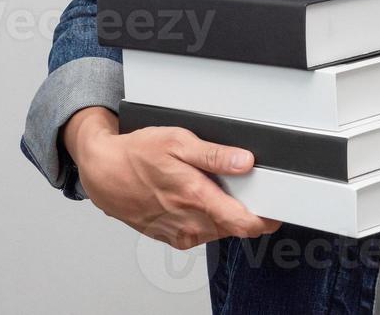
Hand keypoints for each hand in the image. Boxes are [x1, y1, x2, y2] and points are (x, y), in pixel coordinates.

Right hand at [64, 107, 281, 249]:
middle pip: (233, 226)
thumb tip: (245, 162)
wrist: (103, 172)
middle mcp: (188, 221)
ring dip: (223, 214)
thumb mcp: (178, 141)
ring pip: (217, 231)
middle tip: (242, 186)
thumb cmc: (137, 154)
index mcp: (194, 197)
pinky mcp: (170, 237)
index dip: (266, 219)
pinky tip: (194, 198)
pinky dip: (205, 218)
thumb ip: (215, 154)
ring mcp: (179, 232)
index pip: (243, 223)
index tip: (276, 209)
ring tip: (211, 186)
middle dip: (244, 210)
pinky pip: (200, 233)